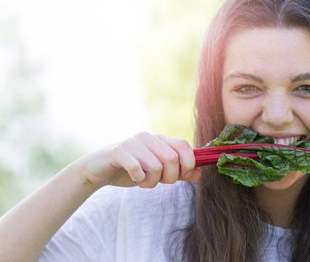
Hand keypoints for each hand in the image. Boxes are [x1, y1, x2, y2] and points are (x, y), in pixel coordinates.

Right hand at [78, 132, 199, 187]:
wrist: (99, 170)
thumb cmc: (132, 170)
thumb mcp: (159, 172)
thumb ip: (179, 172)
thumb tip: (200, 173)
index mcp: (160, 139)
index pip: (184, 146)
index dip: (189, 163)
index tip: (184, 176)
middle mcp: (148, 137)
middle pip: (172, 158)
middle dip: (171, 177)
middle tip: (161, 182)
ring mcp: (133, 143)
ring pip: (156, 165)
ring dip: (152, 181)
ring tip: (144, 182)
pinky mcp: (118, 151)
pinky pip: (136, 168)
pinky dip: (139, 179)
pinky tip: (135, 179)